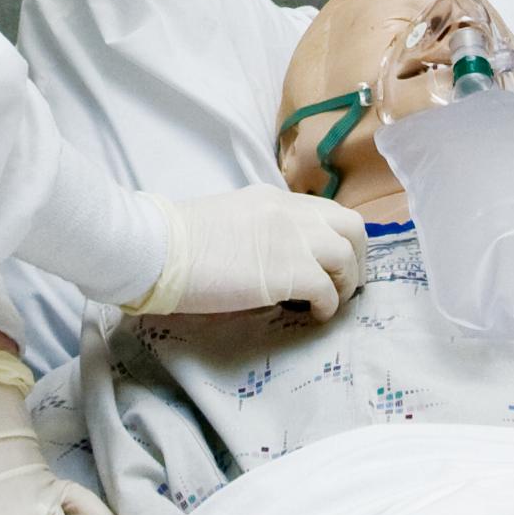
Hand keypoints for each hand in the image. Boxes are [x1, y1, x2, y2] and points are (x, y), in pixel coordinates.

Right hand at [129, 187, 370, 316]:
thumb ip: (259, 231)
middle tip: (344, 284)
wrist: (156, 247)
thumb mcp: (229, 221)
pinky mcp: (287, 272)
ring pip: (347, 257)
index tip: (334, 263)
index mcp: (273, 199)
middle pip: (352, 228)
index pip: (327, 212)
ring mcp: (291, 239)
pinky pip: (327, 290)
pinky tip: (312, 315)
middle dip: (357, 259)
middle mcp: (290, 213)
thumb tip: (274, 257)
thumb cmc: (177, 240)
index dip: (338, 239)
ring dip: (345, 284)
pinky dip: (326, 306)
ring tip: (328, 303)